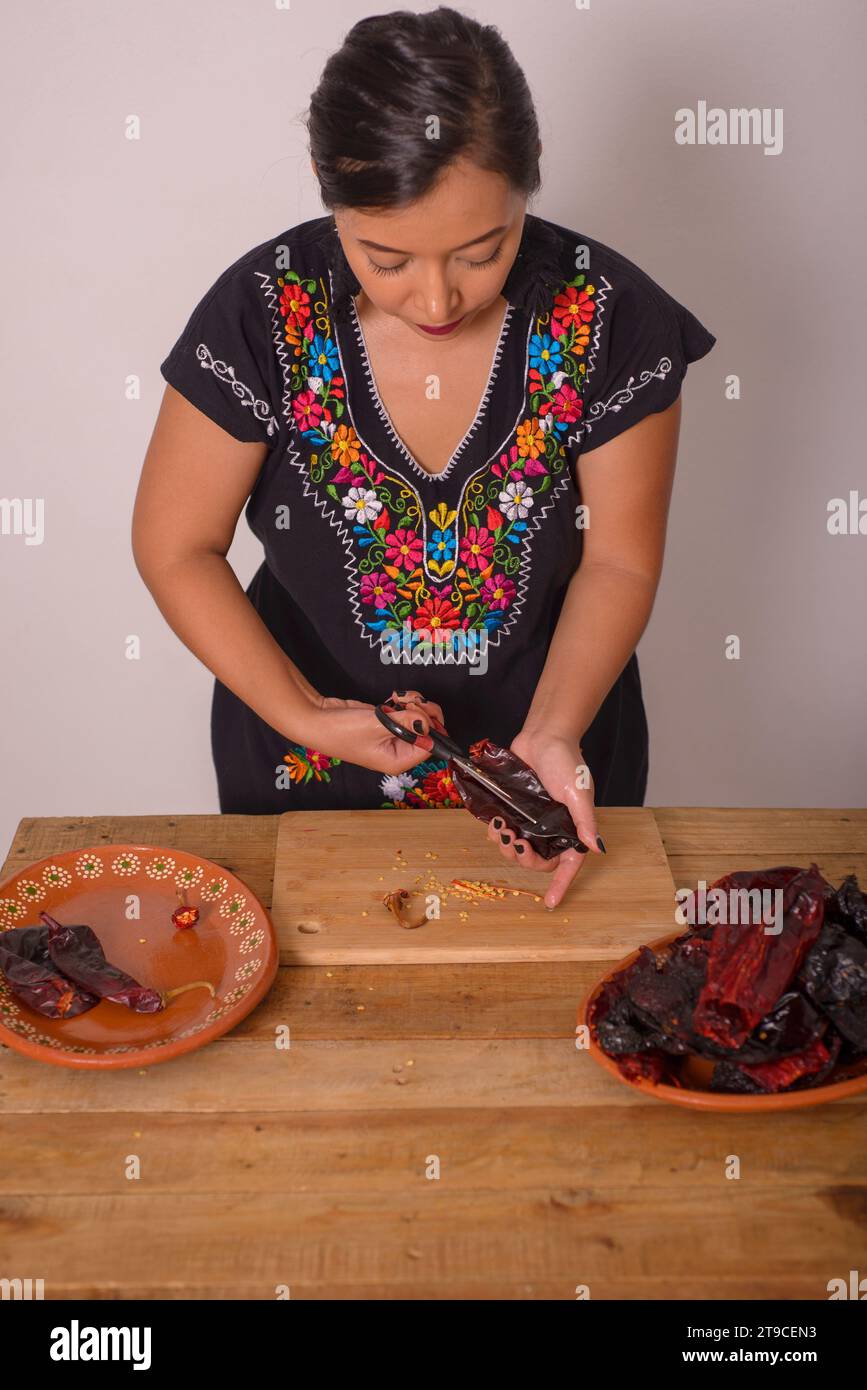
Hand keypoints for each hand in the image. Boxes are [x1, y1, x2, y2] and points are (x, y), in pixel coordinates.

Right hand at [306, 688, 445, 775]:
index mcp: (398, 761)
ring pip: (420, 718)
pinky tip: (395, 698)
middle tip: (412, 701)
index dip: (431, 728)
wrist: (317, 719)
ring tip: (400, 698)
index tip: (423, 712)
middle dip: (425, 713)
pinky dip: (406, 701)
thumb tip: (428, 722)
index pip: (430, 747)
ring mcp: (394, 735)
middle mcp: (398, 751)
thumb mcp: (378, 725)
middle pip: (428, 732)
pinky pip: (408, 711)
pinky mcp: (388, 721)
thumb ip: (407, 722)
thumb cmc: (341, 731)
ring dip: (415, 704)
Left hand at [485, 730, 603, 909]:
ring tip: (500, 828)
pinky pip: (502, 831)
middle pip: (536, 860)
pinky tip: (493, 822)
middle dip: (522, 857)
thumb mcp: (578, 792)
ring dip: (506, 845)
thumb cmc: (566, 761)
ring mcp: (530, 820)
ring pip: (516, 848)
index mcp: (571, 829)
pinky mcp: (513, 809)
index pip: (568, 864)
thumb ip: (584, 821)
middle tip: (513, 841)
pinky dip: (495, 831)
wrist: (543, 736)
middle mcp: (551, 828)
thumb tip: (596, 848)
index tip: (550, 902)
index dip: (560, 885)